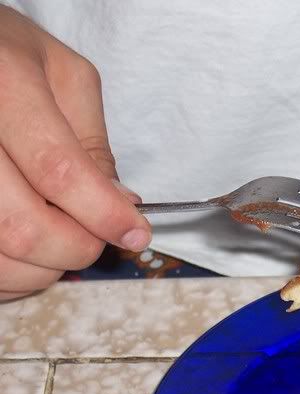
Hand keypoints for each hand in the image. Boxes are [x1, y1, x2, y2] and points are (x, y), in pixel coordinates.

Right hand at [0, 6, 150, 299]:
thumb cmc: (8, 60)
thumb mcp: (64, 78)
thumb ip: (94, 144)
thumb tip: (121, 207)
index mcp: (3, 86)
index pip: (58, 170)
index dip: (105, 214)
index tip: (135, 233)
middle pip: (23, 227)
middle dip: (77, 248)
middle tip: (98, 239)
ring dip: (43, 269)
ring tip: (61, 241)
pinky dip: (14, 276)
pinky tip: (29, 252)